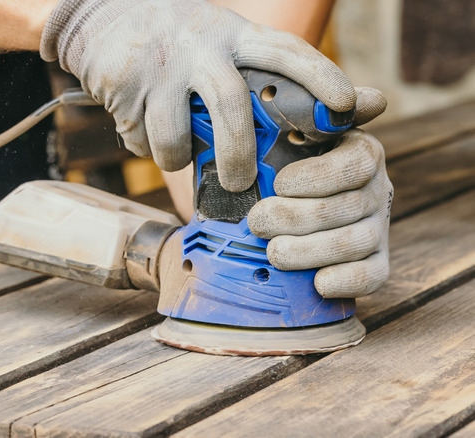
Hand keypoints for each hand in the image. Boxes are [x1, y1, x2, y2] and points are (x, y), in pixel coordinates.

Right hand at [41, 0, 354, 190]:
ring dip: (178, 157)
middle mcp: (201, 47)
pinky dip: (145, 146)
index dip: (320, 78)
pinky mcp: (125, 87)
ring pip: (177, 137)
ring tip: (177, 152)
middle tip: (241, 183)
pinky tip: (142, 124)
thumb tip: (368, 105)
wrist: (102, 15)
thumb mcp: (226, 44)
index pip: (286, 52)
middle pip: (231, 106)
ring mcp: (161, 68)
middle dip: (238, 154)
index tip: (348, 107)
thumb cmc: (179, 41)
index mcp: (235, 36)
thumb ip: (276, 76)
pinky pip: (141, 140)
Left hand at [248, 88, 391, 297]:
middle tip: (257, 222)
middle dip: (295, 218)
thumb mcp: (283, 131)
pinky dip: (344, 282)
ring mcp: (377, 227)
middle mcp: (376, 188)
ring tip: (273, 252)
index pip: (355, 164)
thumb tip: (335, 98)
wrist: (277, 202)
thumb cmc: (278, 160)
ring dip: (309, 251)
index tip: (279, 183)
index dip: (317, 177)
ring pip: (353, 244)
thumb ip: (297, 111)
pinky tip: (316, 282)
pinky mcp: (375, 261)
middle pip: (346, 208)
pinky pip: (372, 276)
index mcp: (359, 151)